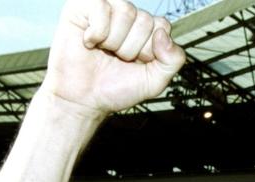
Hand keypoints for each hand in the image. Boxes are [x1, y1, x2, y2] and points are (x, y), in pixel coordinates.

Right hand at [42, 0, 185, 116]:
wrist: (82, 100)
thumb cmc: (115, 89)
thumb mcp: (154, 81)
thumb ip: (173, 61)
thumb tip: (162, 34)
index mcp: (145, 29)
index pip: (162, 26)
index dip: (149, 50)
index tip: (134, 63)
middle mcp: (127, 15)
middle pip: (144, 20)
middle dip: (130, 49)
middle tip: (115, 59)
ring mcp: (106, 8)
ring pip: (126, 12)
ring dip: (114, 42)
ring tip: (103, 51)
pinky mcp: (82, 7)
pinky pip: (101, 7)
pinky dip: (96, 32)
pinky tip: (89, 43)